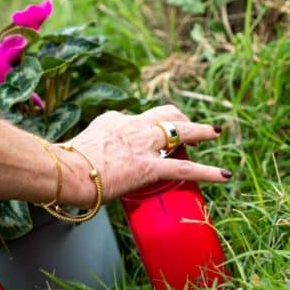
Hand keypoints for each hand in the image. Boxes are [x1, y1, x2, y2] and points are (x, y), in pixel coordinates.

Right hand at [55, 105, 231, 207]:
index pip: (136, 120)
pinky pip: (186, 168)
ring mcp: (144, 146)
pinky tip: (224, 174)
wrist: (66, 173)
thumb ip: (92, 153)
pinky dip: (209, 171)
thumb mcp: (80, 149)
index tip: (144, 139)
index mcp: (114, 120)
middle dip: (180, 117)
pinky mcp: (151, 167)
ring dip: (200, 131)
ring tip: (214, 132)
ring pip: (181, 132)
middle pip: (165, 114)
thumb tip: (90, 169)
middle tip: (190, 124)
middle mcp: (133, 126)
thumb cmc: (65, 168)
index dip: (143, 129)